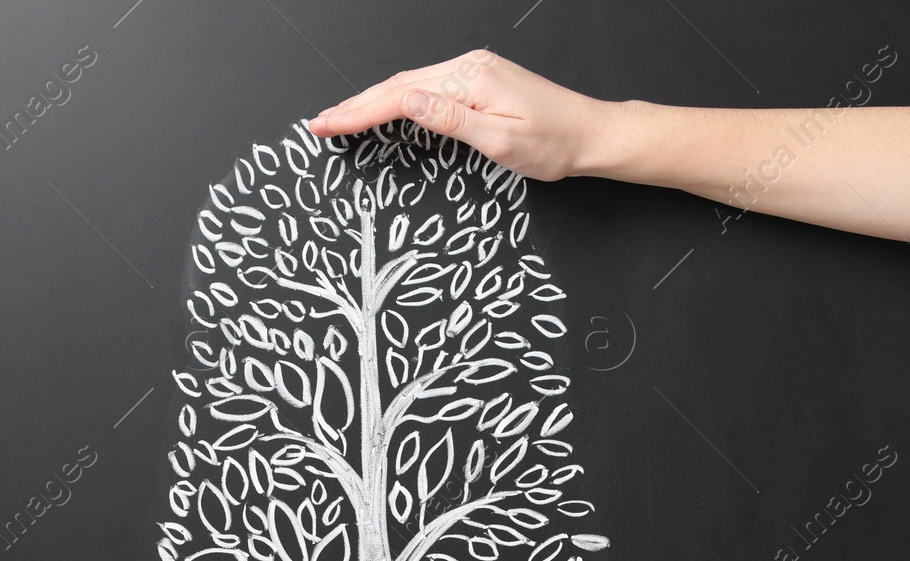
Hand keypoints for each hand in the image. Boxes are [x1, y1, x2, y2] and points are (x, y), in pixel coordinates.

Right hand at [308, 50, 616, 181]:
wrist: (590, 134)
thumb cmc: (554, 144)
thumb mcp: (501, 142)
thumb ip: (451, 120)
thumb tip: (407, 101)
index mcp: (471, 80)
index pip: (400, 96)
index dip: (358, 112)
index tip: (326, 125)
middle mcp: (469, 67)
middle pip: (398, 85)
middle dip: (355, 105)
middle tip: (319, 123)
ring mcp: (474, 71)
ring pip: (409, 84)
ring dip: (372, 102)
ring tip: (339, 118)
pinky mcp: (479, 80)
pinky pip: (427, 86)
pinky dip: (397, 99)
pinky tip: (383, 108)